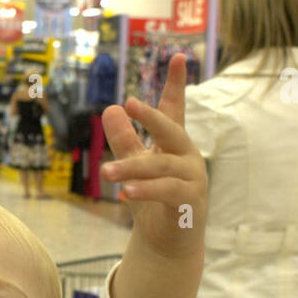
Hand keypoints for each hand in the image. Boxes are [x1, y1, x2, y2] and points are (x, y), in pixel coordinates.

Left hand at [101, 55, 207, 259]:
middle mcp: (186, 156)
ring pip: (161, 167)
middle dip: (152, 116)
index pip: (174, 109)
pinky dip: (147, 190)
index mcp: (173, 143)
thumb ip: (124, 139)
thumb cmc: (151, 199)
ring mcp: (192, 178)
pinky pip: (168, 192)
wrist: (167, 241)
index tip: (177, 55)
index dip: (175, 84)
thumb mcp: (133, 165)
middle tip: (130, 103)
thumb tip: (110, 108)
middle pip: (171, 130)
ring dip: (132, 168)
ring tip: (105, 173)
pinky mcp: (190, 202)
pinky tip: (125, 192)